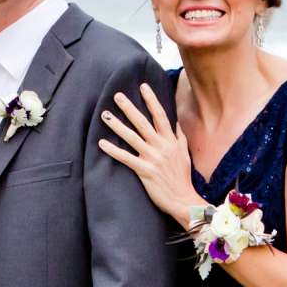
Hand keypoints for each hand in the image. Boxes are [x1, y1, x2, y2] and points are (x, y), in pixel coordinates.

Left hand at [97, 83, 199, 227]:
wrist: (183, 199)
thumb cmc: (182, 178)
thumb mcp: (185, 154)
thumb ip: (179, 137)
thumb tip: (175, 123)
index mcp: (171, 141)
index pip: (160, 115)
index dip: (151, 100)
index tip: (143, 86)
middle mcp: (162, 146)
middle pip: (143, 122)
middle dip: (129, 107)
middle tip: (117, 96)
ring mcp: (153, 158)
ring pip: (132, 137)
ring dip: (117, 125)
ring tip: (105, 115)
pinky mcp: (145, 171)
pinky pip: (126, 158)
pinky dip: (113, 150)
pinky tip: (102, 143)